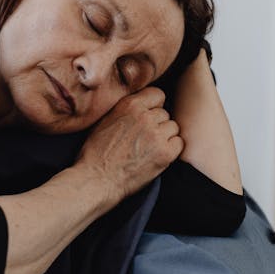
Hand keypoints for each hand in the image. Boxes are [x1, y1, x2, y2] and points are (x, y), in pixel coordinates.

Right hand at [76, 87, 183, 201]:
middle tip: (144, 139)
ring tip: (149, 149)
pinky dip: (171, 150)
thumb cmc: (96, 153)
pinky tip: (156, 156)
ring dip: (165, 137)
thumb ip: (126, 109)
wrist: (96, 179)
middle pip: (164, 114)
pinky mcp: (165, 153)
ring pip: (173, 128)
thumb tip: (141, 104)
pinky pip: (178, 143)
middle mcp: (145, 117)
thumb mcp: (106, 119)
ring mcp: (156, 135)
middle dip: (157, 125)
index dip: (154, 106)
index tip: (147, 117)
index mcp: (130, 105)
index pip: (158, 95)